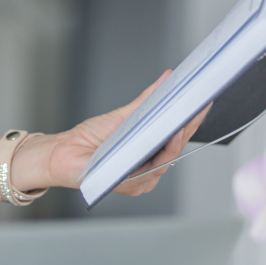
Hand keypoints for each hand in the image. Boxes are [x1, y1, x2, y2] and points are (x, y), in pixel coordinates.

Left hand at [14, 72, 210, 196]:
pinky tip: (165, 139)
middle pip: (176, 147)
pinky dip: (160, 154)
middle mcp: (149, 169)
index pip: (176, 136)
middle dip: (189, 126)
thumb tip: (167, 78)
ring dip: (177, 140)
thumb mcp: (123, 115)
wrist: (63, 153)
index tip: (202, 101)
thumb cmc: (89, 139)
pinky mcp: (132, 185)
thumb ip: (147, 100)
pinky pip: (151, 170)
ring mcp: (142, 180)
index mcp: (149, 154)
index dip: (191, 120)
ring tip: (182, 120)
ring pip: (167, 159)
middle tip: (197, 106)